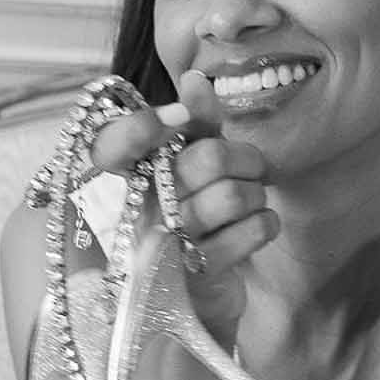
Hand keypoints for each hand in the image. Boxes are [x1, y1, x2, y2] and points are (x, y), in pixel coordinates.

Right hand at [89, 69, 278, 334]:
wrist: (188, 302)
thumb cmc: (184, 220)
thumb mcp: (183, 166)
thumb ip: (191, 123)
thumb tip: (197, 78)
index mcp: (114, 181)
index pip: (113, 142)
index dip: (144, 126)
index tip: (179, 121)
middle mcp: (130, 214)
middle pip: (207, 160)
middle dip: (246, 158)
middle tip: (253, 167)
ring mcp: (160, 249)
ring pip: (233, 196)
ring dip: (257, 194)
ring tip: (252, 201)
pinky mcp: (194, 278)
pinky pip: (250, 232)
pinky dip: (266, 223)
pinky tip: (258, 226)